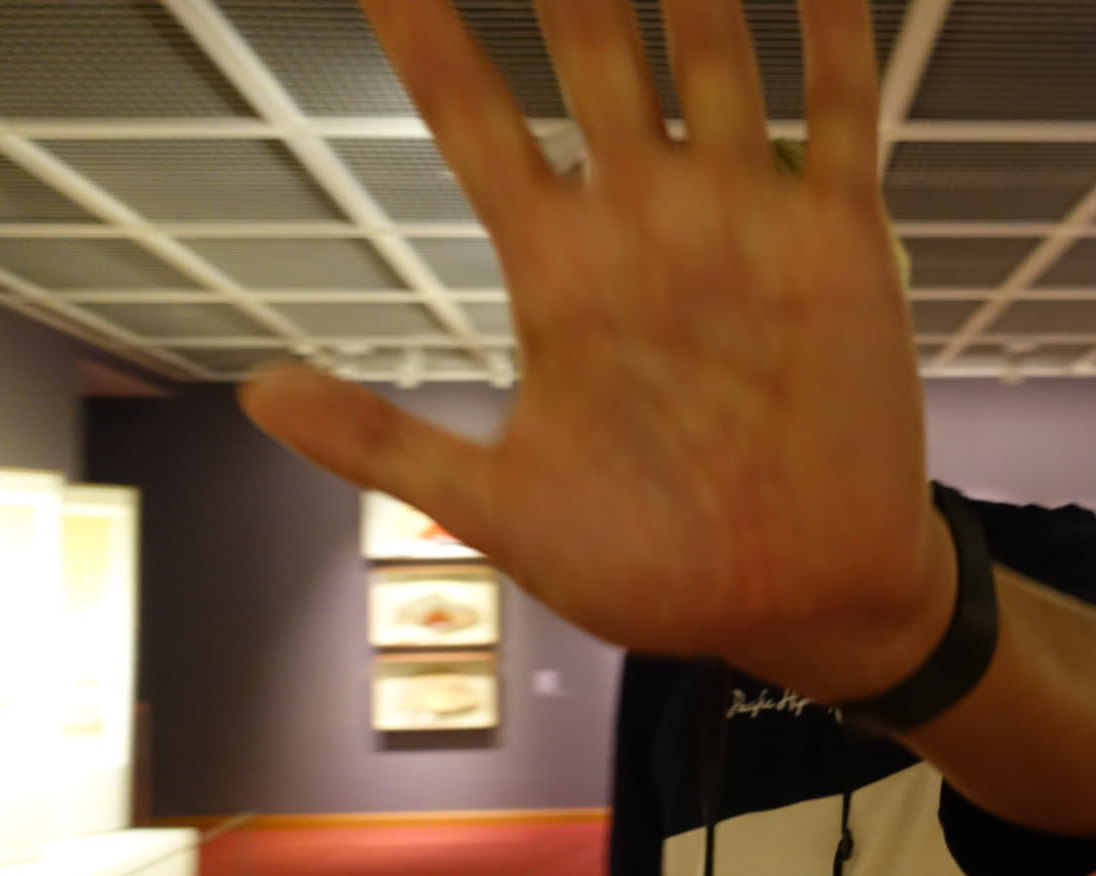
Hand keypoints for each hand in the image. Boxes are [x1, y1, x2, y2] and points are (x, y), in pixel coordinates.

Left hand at [239, 0, 951, 701]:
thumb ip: (386, 446)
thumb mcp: (504, 512)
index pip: (472, 118)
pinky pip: (836, 115)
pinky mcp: (837, 244)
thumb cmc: (651, 564)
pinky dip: (833, 32)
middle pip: (589, 49)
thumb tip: (258, 394)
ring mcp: (742, 221)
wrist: (797, 599)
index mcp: (558, 270)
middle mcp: (646, 221)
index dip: (426, 32)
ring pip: (711, 53)